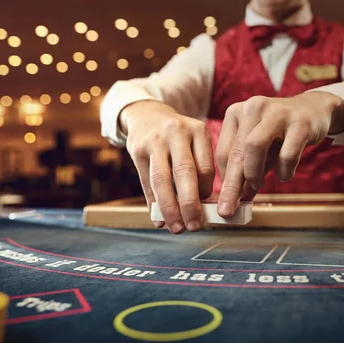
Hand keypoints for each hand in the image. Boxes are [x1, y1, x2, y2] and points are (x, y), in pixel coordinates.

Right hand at [120, 100, 214, 233]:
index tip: (206, 209)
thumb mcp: (194, 141)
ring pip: (162, 180)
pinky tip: (158, 220)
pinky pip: (146, 182)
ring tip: (176, 228)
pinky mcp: (137, 149)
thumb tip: (203, 208)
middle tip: (195, 227)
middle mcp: (176, 132)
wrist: (147, 114)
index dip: (206, 192)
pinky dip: (153, 204)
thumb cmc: (178, 137)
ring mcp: (155, 140)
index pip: (205, 167)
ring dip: (170, 208)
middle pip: (184, 173)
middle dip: (190, 204)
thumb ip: (199, 169)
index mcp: (198, 130)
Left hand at [215, 91, 343, 216]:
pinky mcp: (300, 123)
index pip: (223, 152)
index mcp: (236, 113)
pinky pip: (287, 154)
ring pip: (255, 146)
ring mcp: (276, 113)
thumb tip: (236, 201)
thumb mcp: (259, 150)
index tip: (227, 200)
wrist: (313, 111)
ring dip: (254, 173)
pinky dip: (284, 171)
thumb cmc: (279, 135)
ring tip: (258, 185)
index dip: (224, 180)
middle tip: (228, 211)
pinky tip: (284, 175)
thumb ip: (246, 171)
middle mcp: (252, 108)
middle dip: (231, 186)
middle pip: (237, 152)